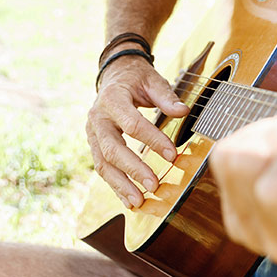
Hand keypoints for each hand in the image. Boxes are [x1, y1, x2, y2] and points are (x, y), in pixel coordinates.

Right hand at [86, 54, 189, 207]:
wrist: (114, 75)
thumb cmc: (135, 78)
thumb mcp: (152, 79)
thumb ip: (166, 96)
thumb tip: (183, 111)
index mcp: (112, 99)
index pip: (132, 124)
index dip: (152, 140)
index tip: (172, 154)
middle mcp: (97, 119)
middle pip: (112, 149)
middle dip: (133, 169)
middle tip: (154, 185)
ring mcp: (93, 134)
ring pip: (103, 164)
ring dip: (121, 185)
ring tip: (139, 201)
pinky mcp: (95, 145)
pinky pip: (103, 169)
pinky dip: (116, 186)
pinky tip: (130, 201)